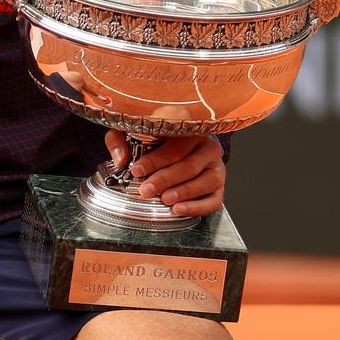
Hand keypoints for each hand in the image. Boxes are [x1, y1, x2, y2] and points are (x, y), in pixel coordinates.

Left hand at [103, 129, 225, 218]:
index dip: (155, 160)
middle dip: (165, 180)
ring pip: (206, 181)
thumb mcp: (134, 132)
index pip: (175, 146)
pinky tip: (179, 210)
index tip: (137, 170)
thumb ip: (120, 140)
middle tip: (146, 190)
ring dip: (184, 192)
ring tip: (164, 199)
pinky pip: (214, 200)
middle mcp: (207, 146)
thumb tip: (120, 160)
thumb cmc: (158, 140)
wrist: (185, 148)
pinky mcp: (219, 186)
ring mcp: (216, 166)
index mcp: (189, 130)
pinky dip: (197, 207)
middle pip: (188, 165)